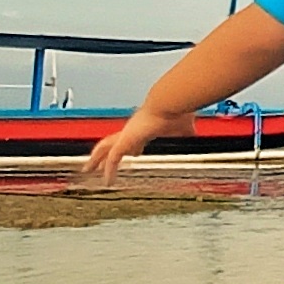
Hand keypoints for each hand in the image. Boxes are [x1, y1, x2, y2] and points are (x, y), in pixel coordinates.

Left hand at [77, 107, 192, 188]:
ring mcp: (127, 134)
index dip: (132, 146)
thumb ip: (187, 135)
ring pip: (105, 149)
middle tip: (96, 163)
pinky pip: (113, 159)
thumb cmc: (177, 110)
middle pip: (112, 142)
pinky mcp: (126, 140)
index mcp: (144, 126)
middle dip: (103, 153)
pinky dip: (109, 170)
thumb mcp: (185, 128)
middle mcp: (132, 129)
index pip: (133, 138)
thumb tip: (197, 139)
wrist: (170, 102)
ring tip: (87, 169)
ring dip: (95, 159)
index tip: (133, 153)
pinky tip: (107, 181)